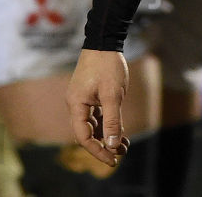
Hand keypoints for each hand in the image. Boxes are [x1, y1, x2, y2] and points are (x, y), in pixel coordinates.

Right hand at [66, 49, 131, 169]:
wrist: (104, 41)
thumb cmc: (108, 66)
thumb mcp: (113, 95)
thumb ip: (113, 122)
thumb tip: (113, 146)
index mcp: (76, 104)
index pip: (83, 137)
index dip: (97, 151)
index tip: (113, 160)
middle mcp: (75, 104)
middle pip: (86, 134)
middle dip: (103, 145)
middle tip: (121, 154)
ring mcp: (82, 100)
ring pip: (92, 126)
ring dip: (107, 136)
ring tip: (125, 145)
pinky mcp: (89, 96)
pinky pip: (96, 117)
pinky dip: (107, 125)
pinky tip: (121, 131)